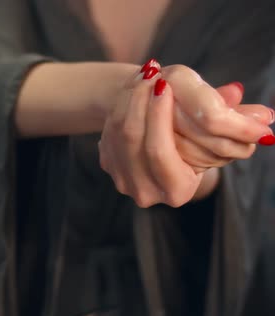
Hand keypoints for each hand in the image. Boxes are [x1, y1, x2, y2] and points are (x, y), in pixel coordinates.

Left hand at [98, 61, 271, 207]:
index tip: (166, 86)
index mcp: (177, 191)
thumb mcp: (214, 129)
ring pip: (120, 134)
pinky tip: (135, 82)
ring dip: (131, 98)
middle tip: (154, 72)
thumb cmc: (194, 133)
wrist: (158, 137)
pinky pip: (109, 131)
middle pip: (136, 142)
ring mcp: (123, 180)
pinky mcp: (108, 165)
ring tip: (146, 71)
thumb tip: (265, 118)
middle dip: (143, 102)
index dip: (161, 121)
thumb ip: (235, 124)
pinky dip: (120, 104)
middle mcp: (146, 192)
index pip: (162, 156)